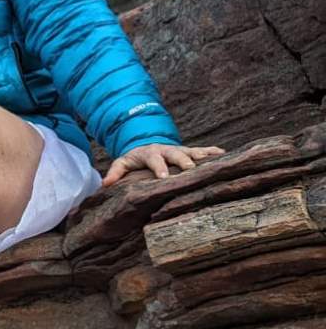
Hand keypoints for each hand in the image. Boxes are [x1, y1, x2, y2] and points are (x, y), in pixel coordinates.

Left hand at [102, 141, 225, 185]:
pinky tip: (224, 154)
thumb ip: (115, 172)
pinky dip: (213, 151)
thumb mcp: (122, 162)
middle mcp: (167, 150)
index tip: (164, 177)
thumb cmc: (134, 158)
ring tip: (215, 159)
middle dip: (183, 161)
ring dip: (202, 156)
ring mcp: (179, 150)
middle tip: (190, 170)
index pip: (155, 160)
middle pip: (177, 155)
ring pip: (192, 152)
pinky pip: (202, 150)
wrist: (146, 144)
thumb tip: (105, 184)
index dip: (159, 168)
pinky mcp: (189, 150)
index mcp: (151, 154)